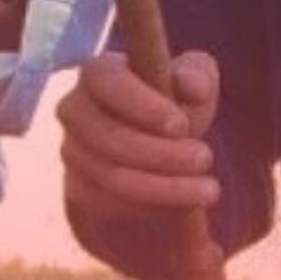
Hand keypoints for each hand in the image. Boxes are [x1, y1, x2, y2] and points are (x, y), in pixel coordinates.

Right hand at [59, 50, 223, 219]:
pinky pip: (108, 203)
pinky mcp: (79, 188)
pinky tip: (182, 204)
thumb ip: (197, 76)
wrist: (153, 150)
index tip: (180, 125)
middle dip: (160, 153)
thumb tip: (191, 85)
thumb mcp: (192, 84)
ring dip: (163, 186)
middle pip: (107, 135)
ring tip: (207, 189)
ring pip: (111, 174)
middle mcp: (76, 109)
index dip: (141, 104)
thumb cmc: (171, 105)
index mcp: (99, 73)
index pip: (107, 80)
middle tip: (204, 158)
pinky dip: (149, 206)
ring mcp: (72, 150)